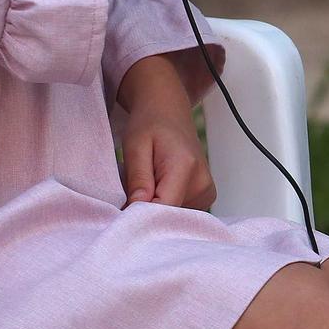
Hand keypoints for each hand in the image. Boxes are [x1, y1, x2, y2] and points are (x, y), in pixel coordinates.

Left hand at [119, 56, 217, 210]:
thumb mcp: (134, 146)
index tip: (121, 210)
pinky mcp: (206, 195)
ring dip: (155, 209)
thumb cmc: (149, 124)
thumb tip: (136, 209)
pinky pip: (181, 213)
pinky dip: (165, 206)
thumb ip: (137, 178)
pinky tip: (157, 188)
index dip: (139, 215)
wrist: (169, 110)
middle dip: (145, 212)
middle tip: (129, 193)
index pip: (163, 209)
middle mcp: (203, 181)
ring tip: (145, 186)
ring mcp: (207, 190)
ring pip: (173, 218)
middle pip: (169, 217)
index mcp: (185, 166)